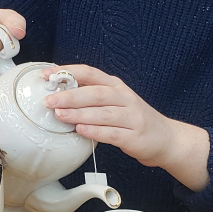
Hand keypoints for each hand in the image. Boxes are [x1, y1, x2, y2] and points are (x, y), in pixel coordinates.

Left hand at [46, 65, 210, 191]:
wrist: (166, 139)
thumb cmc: (134, 121)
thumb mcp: (116, 102)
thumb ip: (92, 98)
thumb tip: (58, 95)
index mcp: (116, 86)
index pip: (90, 73)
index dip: (68, 72)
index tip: (47, 75)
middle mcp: (125, 98)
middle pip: (96, 92)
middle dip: (70, 95)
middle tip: (50, 100)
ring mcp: (132, 117)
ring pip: (103, 112)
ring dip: (79, 113)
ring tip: (60, 115)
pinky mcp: (135, 136)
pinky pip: (112, 133)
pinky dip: (95, 131)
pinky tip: (81, 131)